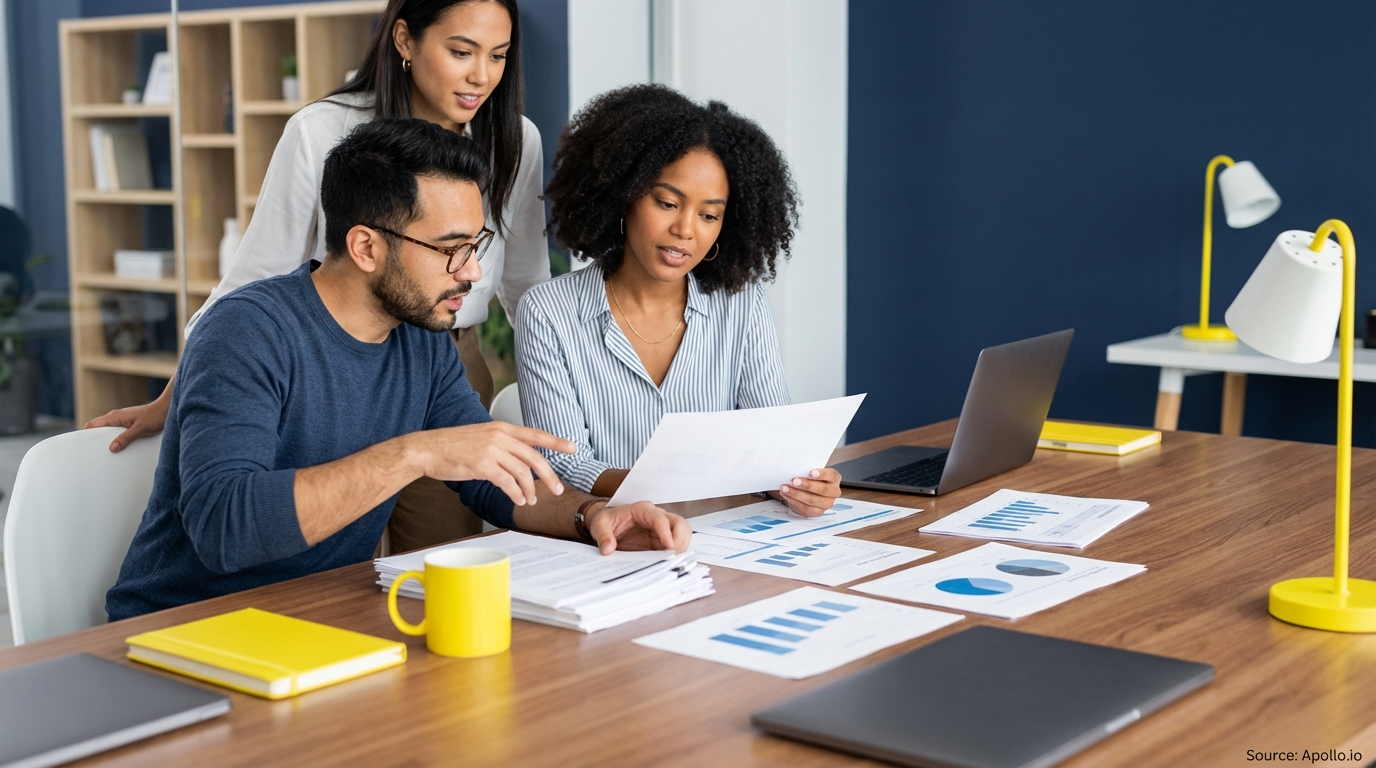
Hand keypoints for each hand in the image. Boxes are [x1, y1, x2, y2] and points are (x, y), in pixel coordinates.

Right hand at [83, 382, 172, 452]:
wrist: (166, 409)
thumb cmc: (154, 417)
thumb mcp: (140, 429)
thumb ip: (125, 438)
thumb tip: (112, 448)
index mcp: (115, 416)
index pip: (93, 424)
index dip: (85, 434)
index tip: (83, 446)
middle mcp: (116, 416)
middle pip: (98, 428)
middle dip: (95, 439)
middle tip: (95, 453)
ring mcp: (122, 419)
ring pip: (108, 430)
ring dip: (106, 439)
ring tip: (106, 452)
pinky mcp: (128, 422)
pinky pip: (117, 431)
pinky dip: (115, 438)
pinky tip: (119, 447)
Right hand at [410, 421, 575, 506]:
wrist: (427, 449)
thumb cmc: (451, 445)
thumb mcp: (481, 436)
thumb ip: (501, 444)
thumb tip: (518, 460)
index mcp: (502, 428)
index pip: (536, 434)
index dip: (556, 442)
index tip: (573, 447)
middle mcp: (499, 436)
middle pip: (534, 457)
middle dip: (549, 476)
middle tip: (558, 489)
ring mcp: (491, 450)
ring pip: (522, 473)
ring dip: (530, 489)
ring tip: (531, 500)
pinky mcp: (482, 466)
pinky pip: (507, 483)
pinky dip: (515, 493)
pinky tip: (518, 499)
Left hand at [585, 500, 690, 554]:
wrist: (608, 523)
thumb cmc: (607, 520)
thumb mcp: (599, 525)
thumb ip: (603, 536)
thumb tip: (608, 549)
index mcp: (643, 510)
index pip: (660, 519)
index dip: (666, 532)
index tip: (669, 546)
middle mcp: (657, 517)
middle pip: (680, 524)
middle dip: (680, 540)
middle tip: (672, 556)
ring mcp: (661, 530)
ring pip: (682, 535)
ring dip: (681, 548)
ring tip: (670, 562)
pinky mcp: (661, 542)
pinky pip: (675, 547)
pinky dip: (675, 555)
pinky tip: (667, 564)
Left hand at [772, 467, 842, 516]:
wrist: (806, 489)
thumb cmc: (809, 477)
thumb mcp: (810, 470)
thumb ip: (806, 469)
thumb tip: (796, 468)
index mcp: (834, 478)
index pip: (831, 475)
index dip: (822, 474)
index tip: (810, 473)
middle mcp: (834, 492)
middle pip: (823, 490)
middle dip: (807, 485)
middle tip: (794, 481)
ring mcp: (827, 504)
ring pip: (812, 501)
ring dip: (796, 494)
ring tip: (785, 489)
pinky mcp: (818, 512)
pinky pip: (806, 509)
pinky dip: (794, 502)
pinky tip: (787, 496)